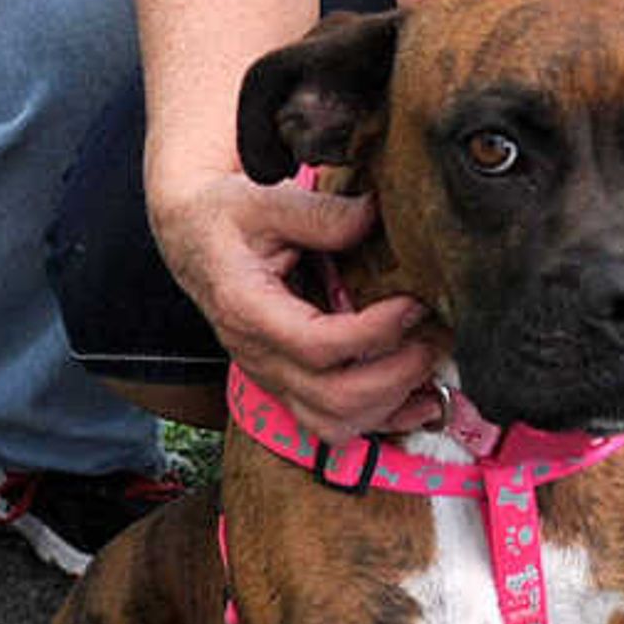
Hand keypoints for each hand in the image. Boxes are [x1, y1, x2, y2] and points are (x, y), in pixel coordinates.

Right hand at [152, 167, 440, 447]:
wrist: (191, 238)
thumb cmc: (226, 217)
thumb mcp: (265, 200)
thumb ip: (320, 213)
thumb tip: (375, 216)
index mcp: (248, 309)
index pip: (317, 344)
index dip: (374, 333)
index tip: (412, 305)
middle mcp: (258, 355)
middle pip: (331, 399)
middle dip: (394, 376)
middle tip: (432, 339)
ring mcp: (272, 375)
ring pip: (332, 423)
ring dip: (389, 405)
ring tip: (428, 368)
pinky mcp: (287, 381)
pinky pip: (332, 423)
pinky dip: (381, 419)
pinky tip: (420, 401)